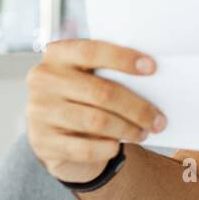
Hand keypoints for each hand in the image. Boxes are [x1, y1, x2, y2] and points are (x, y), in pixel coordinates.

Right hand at [26, 39, 165, 185]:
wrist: (55, 133)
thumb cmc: (83, 97)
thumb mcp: (89, 78)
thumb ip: (110, 74)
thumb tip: (153, 82)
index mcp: (58, 55)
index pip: (92, 51)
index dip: (123, 58)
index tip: (152, 68)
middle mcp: (44, 79)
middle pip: (102, 92)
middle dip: (137, 108)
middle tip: (159, 120)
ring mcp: (39, 111)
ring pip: (96, 121)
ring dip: (127, 129)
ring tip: (144, 133)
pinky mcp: (42, 141)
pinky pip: (84, 148)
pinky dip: (107, 148)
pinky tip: (118, 146)